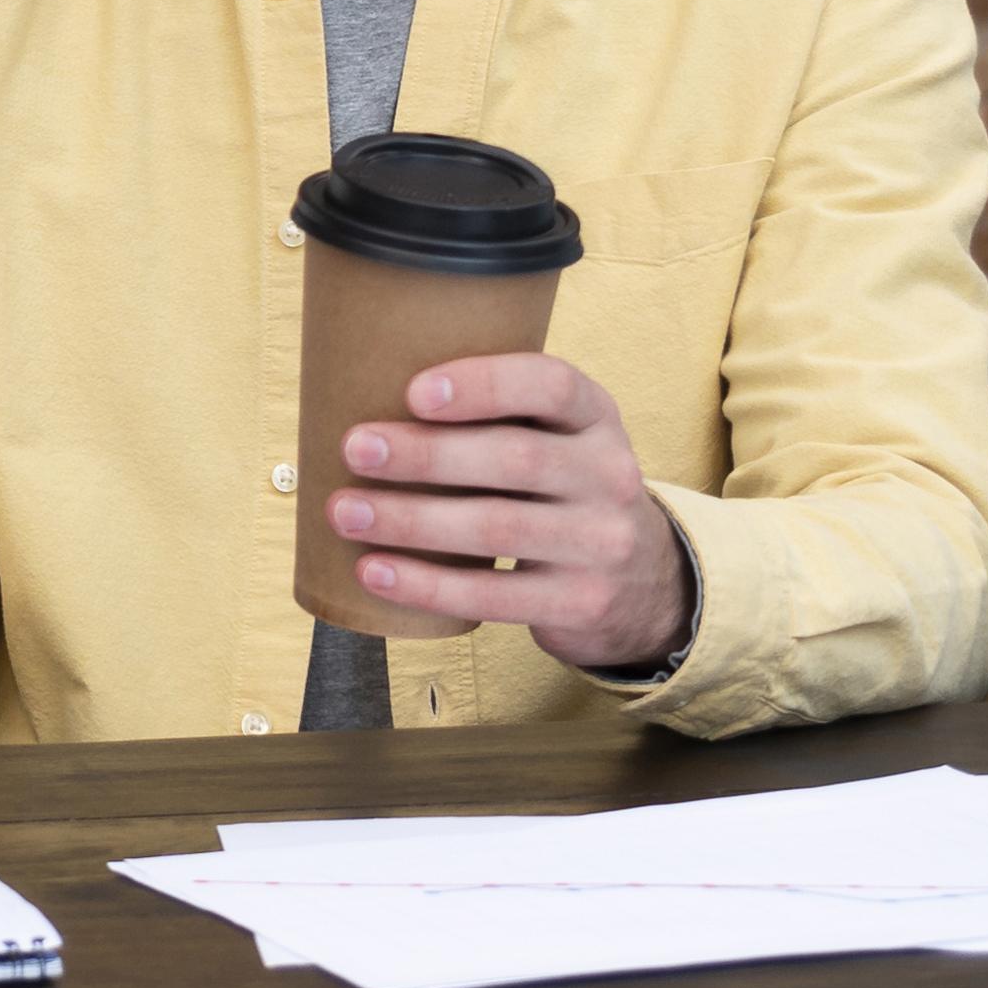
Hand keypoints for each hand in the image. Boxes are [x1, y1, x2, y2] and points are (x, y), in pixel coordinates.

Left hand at [324, 353, 691, 673]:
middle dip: (426, 454)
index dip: (483, 385)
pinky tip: (375, 571)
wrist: (642, 584)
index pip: (550, 385)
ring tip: (345, 512)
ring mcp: (600, 543)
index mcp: (596, 416)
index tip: (414, 392)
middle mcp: (609, 474)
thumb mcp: (558, 439)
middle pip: (514, 458)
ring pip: (497, 528)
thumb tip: (366, 389)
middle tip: (356, 449)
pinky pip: (493, 595)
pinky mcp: (580, 603)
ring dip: (411, 520)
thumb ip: (497, 416)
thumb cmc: (562, 492)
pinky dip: (426, 584)